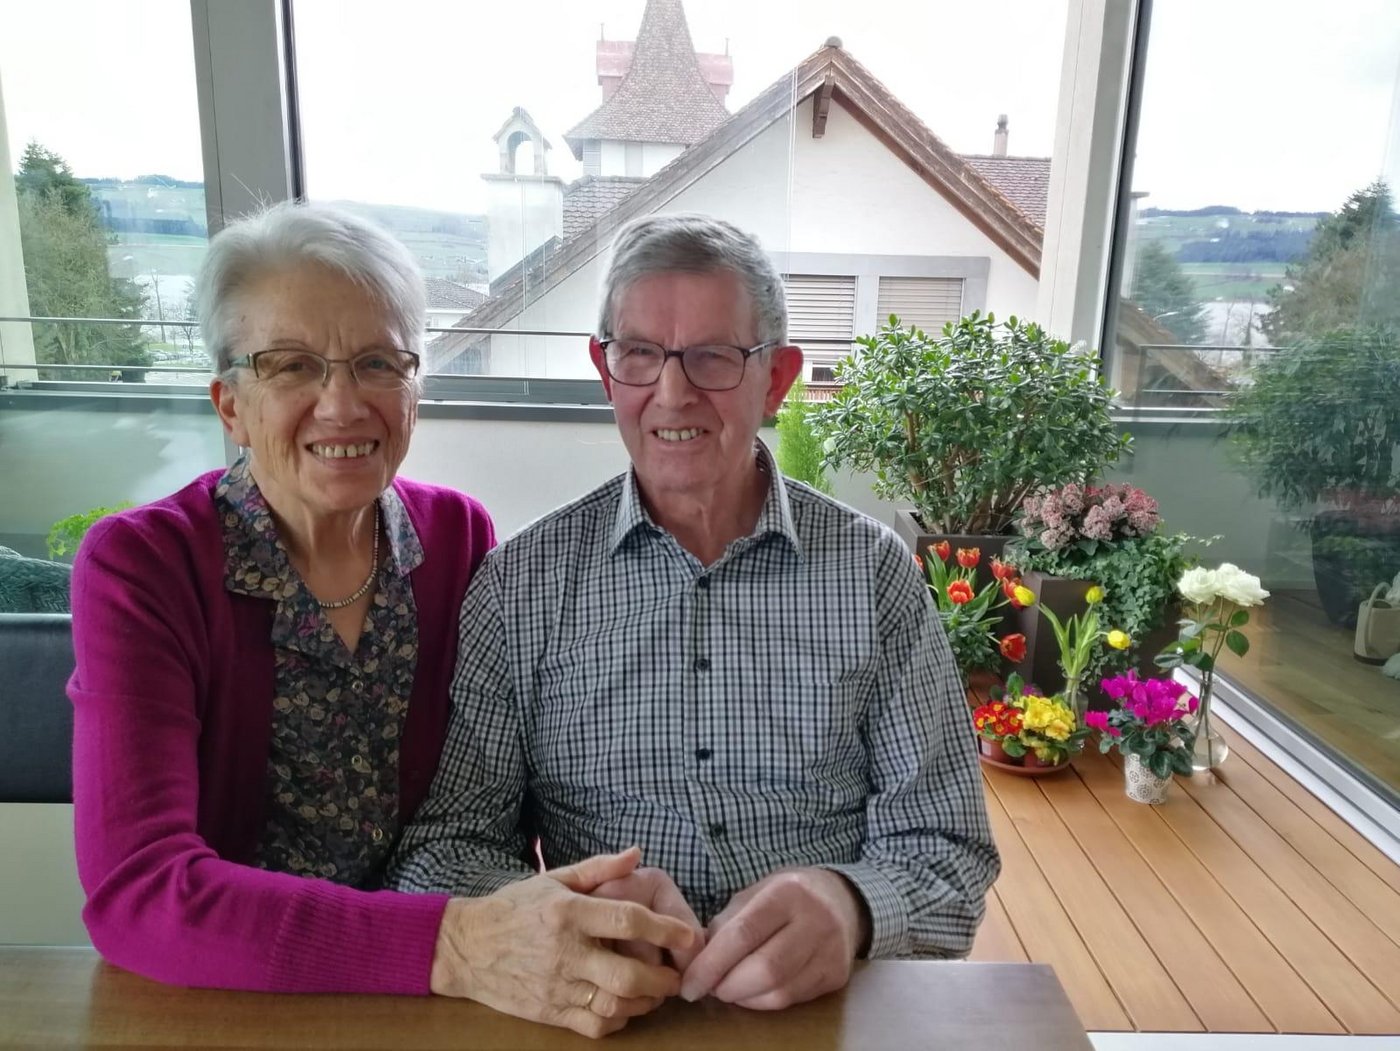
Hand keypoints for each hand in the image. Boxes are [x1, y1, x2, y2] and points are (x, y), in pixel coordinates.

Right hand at [430, 847, 698, 1037]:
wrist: (467, 946)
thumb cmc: (515, 908)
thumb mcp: (554, 879)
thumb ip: (599, 869)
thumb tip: (637, 854)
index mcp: (568, 912)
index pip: (626, 920)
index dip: (664, 929)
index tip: (688, 936)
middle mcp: (565, 951)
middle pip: (627, 974)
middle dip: (662, 979)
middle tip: (676, 976)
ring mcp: (557, 986)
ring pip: (614, 1005)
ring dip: (645, 1002)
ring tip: (655, 992)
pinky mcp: (549, 1012)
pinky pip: (594, 1025)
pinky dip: (618, 1021)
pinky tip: (625, 1008)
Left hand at [679, 867, 869, 1009]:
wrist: (842, 900)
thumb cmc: (787, 896)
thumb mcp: (754, 893)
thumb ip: (726, 923)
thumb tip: (698, 962)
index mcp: (787, 892)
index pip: (744, 934)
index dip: (711, 964)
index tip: (690, 984)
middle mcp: (815, 920)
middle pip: (765, 968)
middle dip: (728, 986)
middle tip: (709, 988)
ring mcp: (830, 950)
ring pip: (780, 991)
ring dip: (744, 998)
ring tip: (728, 989)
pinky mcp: (836, 976)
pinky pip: (793, 999)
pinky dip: (764, 1001)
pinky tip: (753, 991)